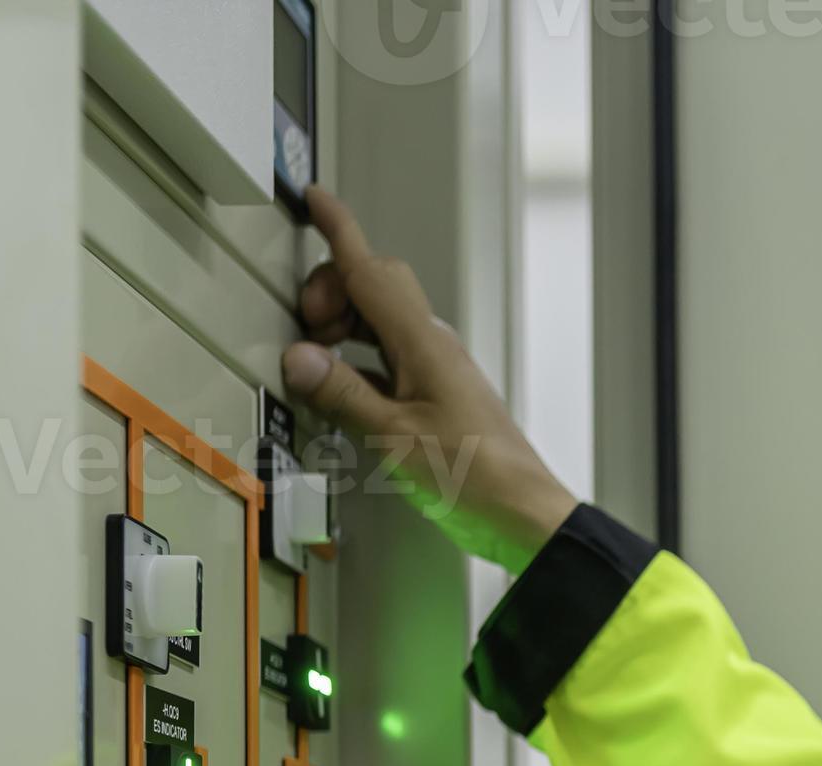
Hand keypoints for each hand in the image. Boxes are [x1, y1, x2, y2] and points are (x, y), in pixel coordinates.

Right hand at [281, 185, 578, 572]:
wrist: (521, 511)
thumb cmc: (473, 475)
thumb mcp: (393, 435)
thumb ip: (343, 393)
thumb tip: (299, 359)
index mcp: (421, 342)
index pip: (370, 268)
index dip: (340, 229)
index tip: (314, 198)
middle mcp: (430, 345)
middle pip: (373, 285)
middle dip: (331, 290)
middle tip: (306, 330)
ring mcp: (435, 369)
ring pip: (379, 321)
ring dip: (343, 327)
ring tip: (319, 363)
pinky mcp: (437, 396)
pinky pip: (388, 359)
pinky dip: (359, 361)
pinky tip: (345, 390)